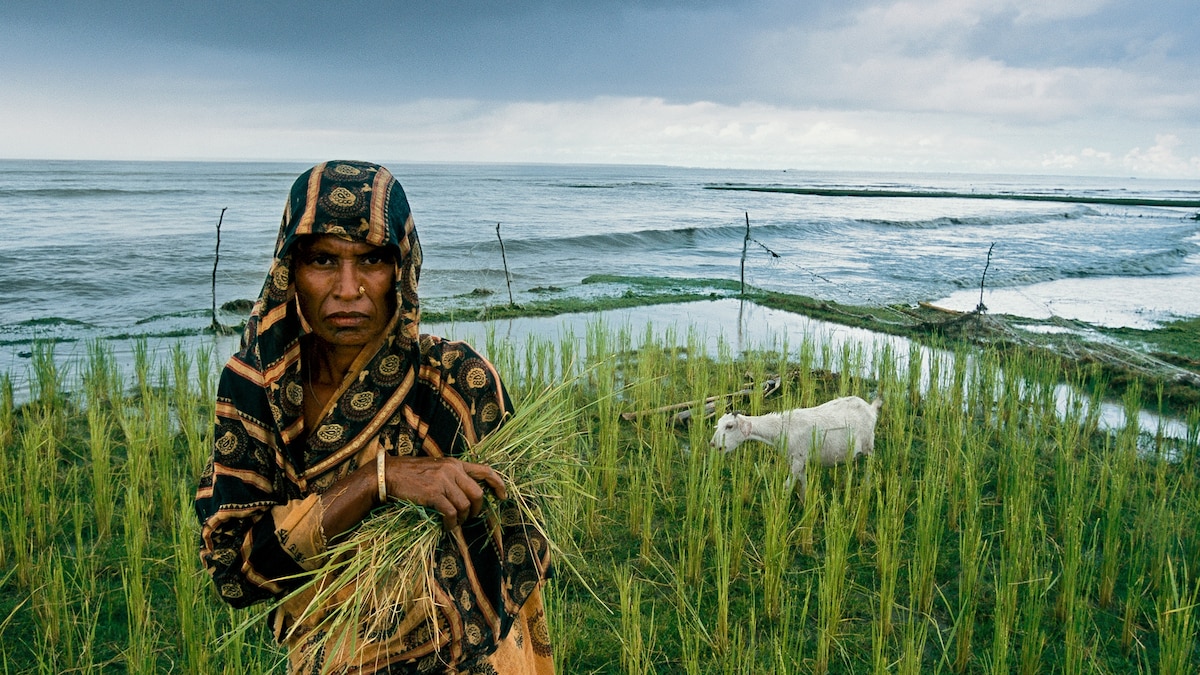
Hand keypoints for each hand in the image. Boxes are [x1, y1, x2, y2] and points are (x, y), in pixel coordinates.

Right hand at [384, 456, 506, 530]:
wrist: (388, 475)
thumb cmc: (411, 474)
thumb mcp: (436, 468)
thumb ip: (452, 476)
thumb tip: (467, 494)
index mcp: (455, 463)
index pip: (485, 471)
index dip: (498, 484)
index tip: (503, 496)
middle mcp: (452, 470)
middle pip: (477, 494)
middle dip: (476, 510)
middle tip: (468, 518)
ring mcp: (443, 481)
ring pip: (465, 506)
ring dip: (462, 519)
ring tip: (453, 523)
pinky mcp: (433, 494)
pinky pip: (451, 513)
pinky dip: (451, 523)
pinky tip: (446, 526)